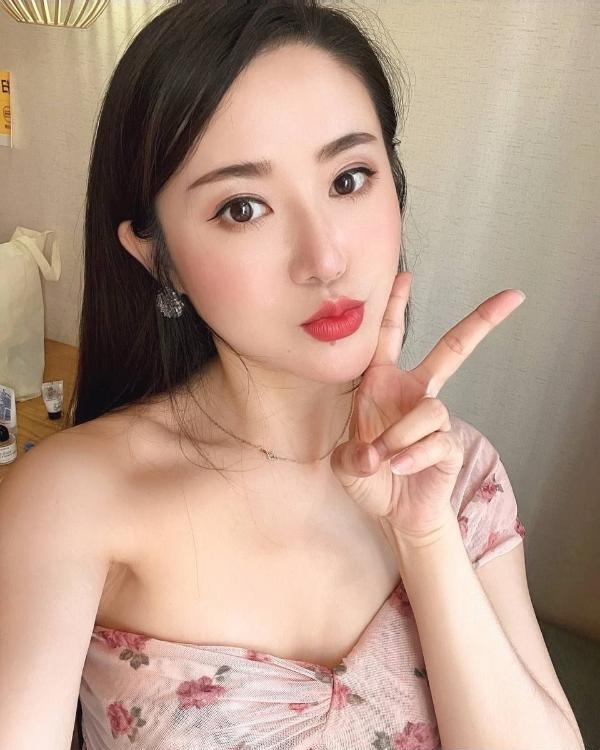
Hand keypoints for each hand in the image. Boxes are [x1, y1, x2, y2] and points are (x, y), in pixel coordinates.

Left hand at [330, 272, 525, 543]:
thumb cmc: (369, 477)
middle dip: (480, 322)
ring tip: (383, 459)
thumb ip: (351, 455)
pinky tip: (398, 467)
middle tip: (512, 296)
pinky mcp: (448, 444)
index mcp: (381, 385)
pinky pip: (436, 440)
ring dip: (401, 435)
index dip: (396, 307)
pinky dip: (413, 454)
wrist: (393, 513)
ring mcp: (432, 418)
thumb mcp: (345, 464)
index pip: (390, 338)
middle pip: (452, 349)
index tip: (405, 276)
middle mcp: (412, 393)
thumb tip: (374, 454)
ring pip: (429, 409)